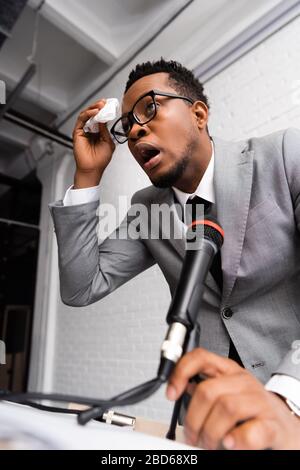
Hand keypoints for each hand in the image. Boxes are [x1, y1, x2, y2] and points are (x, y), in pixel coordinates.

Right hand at [72, 99, 115, 186]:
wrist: (93, 169)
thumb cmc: (100, 160)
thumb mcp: (108, 141)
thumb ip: (105, 130)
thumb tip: (104, 118)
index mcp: (98, 133)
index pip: (100, 118)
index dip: (104, 111)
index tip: (109, 105)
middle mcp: (90, 130)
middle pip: (92, 114)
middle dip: (98, 107)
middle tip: (104, 102)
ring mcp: (83, 131)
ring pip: (86, 115)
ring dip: (93, 109)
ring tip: (100, 106)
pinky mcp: (77, 132)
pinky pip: (82, 120)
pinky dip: (88, 114)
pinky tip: (95, 113)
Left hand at [166, 348, 299, 449]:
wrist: (287, 430)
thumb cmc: (252, 414)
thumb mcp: (227, 395)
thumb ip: (206, 391)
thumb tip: (179, 392)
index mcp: (229, 372)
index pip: (201, 358)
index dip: (181, 372)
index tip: (171, 393)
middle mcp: (244, 382)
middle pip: (207, 391)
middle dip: (194, 419)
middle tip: (193, 436)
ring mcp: (260, 402)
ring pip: (226, 408)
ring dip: (211, 433)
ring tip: (211, 444)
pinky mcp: (273, 425)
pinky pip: (251, 430)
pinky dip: (237, 440)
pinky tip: (231, 444)